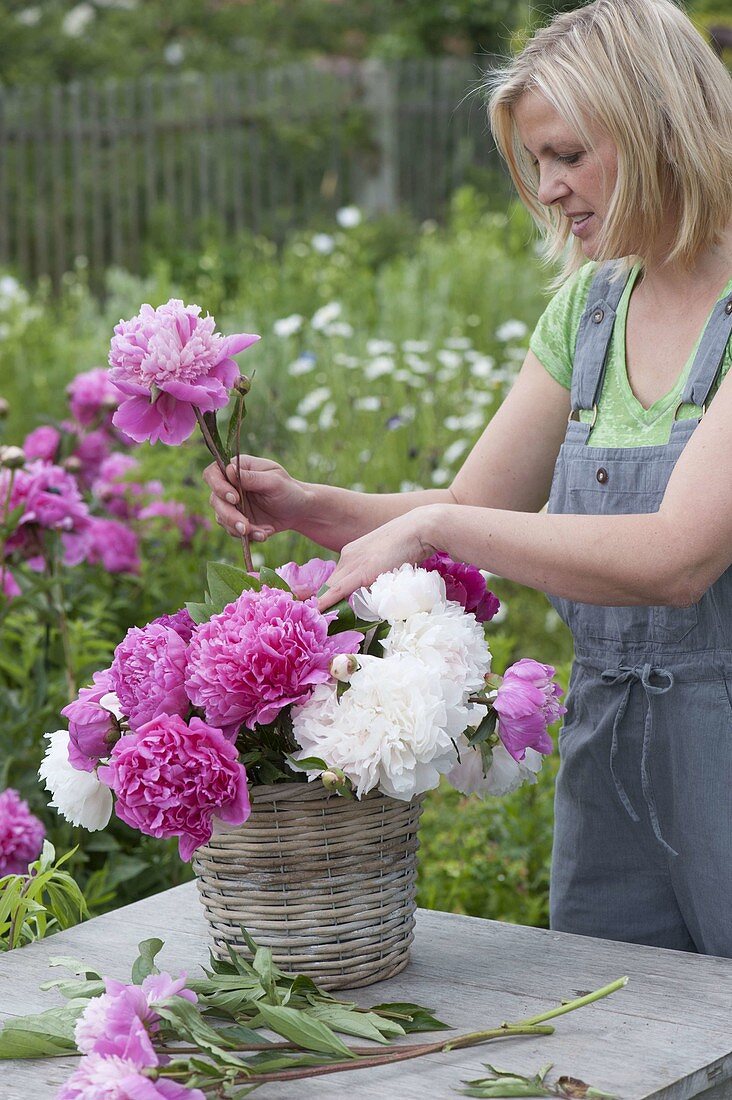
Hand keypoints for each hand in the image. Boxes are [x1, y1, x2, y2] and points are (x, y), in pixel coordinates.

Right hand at [203, 454, 309, 541]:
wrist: (299, 511)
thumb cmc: (289, 490)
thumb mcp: (274, 481)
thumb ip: (252, 477)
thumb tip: (229, 471)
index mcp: (237, 469)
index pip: (213, 474)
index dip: (218, 486)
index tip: (234, 498)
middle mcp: (230, 486)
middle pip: (215, 500)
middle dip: (229, 515)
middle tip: (245, 526)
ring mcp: (232, 505)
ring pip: (221, 518)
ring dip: (239, 528)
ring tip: (262, 533)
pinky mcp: (237, 521)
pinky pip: (234, 531)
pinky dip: (249, 535)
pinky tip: (265, 534)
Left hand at [317, 506, 441, 611]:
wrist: (419, 529)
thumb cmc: (411, 542)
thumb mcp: (388, 557)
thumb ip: (379, 570)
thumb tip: (379, 589)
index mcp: (353, 551)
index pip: (337, 577)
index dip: (330, 594)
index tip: (325, 606)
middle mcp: (348, 556)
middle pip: (331, 583)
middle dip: (325, 601)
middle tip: (320, 618)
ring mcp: (354, 563)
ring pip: (332, 588)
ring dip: (327, 605)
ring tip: (322, 620)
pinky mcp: (362, 572)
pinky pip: (337, 590)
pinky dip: (326, 602)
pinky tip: (317, 610)